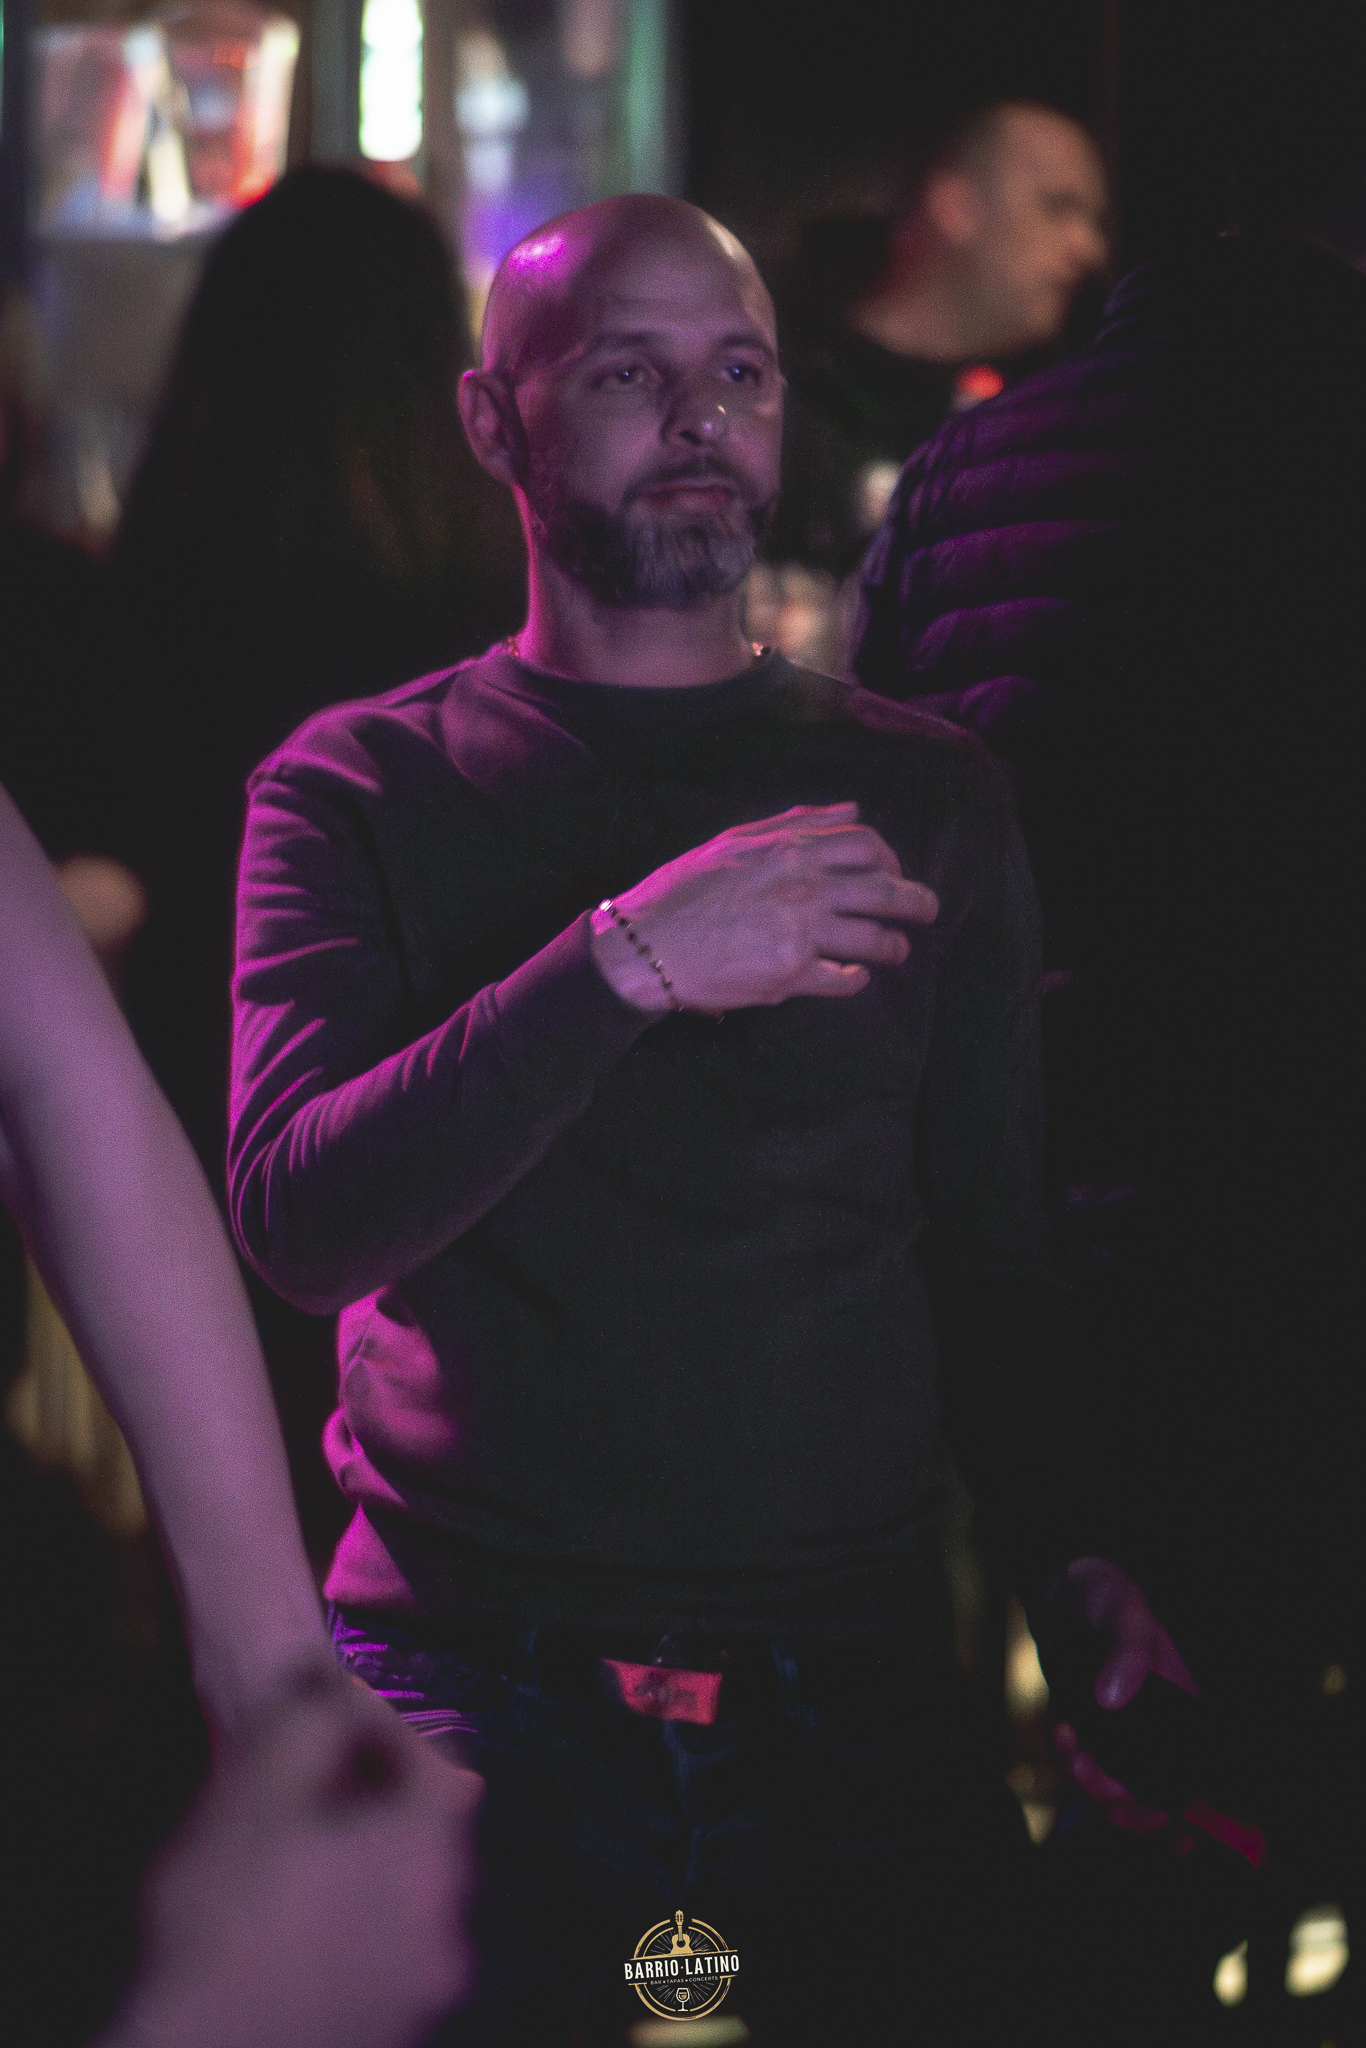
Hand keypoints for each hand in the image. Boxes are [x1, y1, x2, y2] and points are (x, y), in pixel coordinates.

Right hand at [104, 1664, 480, 2047]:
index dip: (387, 1727)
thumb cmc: (222, 1917)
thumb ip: (312, 1717)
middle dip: (376, 1796)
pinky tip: (290, 1927)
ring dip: (363, 1864)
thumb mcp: (255, 1788)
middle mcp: (447, 1922)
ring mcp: (422, 1989)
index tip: (331, 1720)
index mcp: (429, 1853)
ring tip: (294, 1860)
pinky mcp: (388, 2034)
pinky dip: (351, 1927)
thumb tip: (335, 1681)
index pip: (438, 1758)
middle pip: (426, 1829)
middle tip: (310, 1786)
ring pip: (405, 1894)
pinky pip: (382, 1954)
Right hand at [592, 803, 939, 1013]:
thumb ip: (796, 823)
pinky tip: (855, 977)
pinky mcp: (790, 976)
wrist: (646, 944)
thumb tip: (851, 809)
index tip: (891, 871)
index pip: (867, 844)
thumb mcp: (736, 840)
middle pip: (885, 890)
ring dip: (894, 945)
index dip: (890, 858)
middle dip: (916, 901)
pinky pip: (844, 978)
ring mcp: (800, 933)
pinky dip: (857, 978)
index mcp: (791, 849)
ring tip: (897, 951)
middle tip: (927, 911)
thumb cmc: (683, 890)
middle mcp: (803, 887)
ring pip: (874, 938)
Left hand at [1052, 1555, 1199, 1832]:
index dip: (1199, 1814)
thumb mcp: (1126, 1616)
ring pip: (1118, 1789)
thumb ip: (1126, 1653)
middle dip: (1136, 1811)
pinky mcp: (1085, 1733)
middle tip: (1111, 1799)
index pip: (1205, 1774)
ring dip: (1096, 1789)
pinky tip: (1063, 1730)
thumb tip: (1112, 1700)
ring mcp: (1120, 1737)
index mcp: (1185, 1712)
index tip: (1180, 1834)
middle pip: (1160, 1796)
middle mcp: (1157, 1733)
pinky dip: (1069, 1760)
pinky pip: (1080, 1765)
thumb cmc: (1109, 1600)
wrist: (1062, 1594)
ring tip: (1076, 1757)